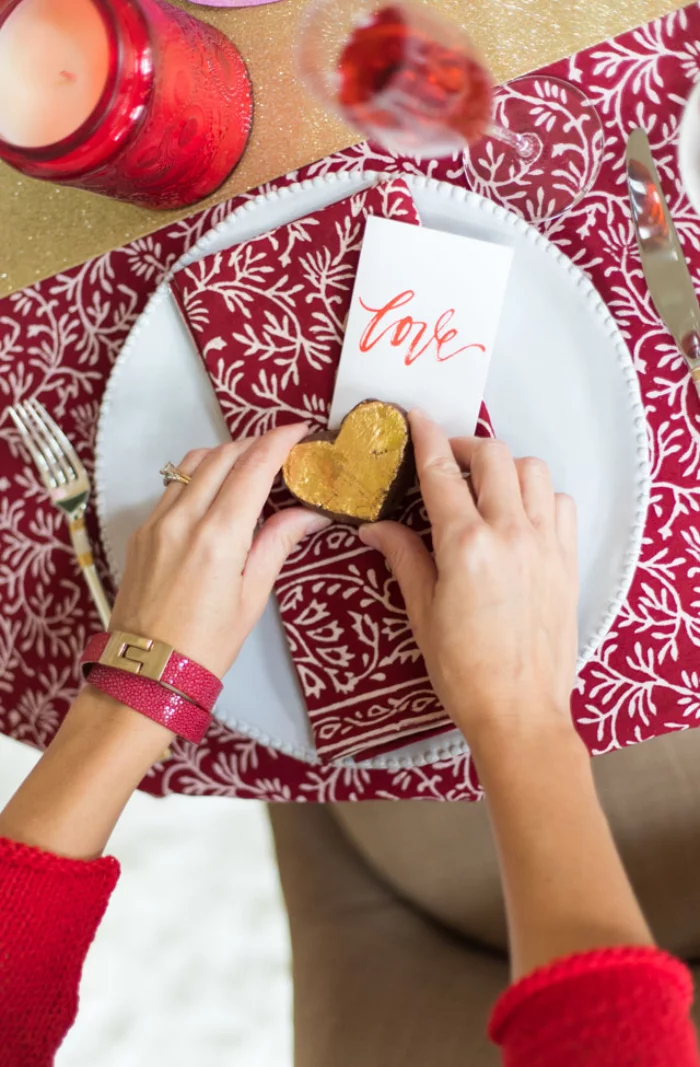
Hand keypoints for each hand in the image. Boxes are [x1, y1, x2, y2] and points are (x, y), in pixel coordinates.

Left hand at [110, 424, 329, 676]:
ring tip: (248, 466)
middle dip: (254, 443)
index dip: (278, 441)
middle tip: (281, 449)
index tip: (299, 430)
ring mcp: (156, 522)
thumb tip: (309, 512)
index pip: (252, 467)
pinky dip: (198, 477)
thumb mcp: (253, 595)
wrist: (147, 671)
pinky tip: (215, 494)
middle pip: (222, 455)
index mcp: (218, 536)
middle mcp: (183, 519)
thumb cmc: (207, 643)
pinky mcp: (141, 532)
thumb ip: (277, 543)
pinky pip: (172, 487)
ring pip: (191, 464)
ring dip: (224, 455)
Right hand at [359, 411, 578, 749]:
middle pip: (492, 456)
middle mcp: (511, 533)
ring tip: (485, 486)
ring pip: (532, 471)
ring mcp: (546, 544)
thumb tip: (375, 526)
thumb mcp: (422, 613)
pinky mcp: (568, 560)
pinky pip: (560, 503)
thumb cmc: (463, 670)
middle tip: (445, 460)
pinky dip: (539, 495)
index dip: (425, 437)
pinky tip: (521, 515)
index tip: (415, 417)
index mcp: (466, 546)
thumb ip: (403, 557)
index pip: (441, 472)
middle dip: (464, 446)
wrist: (519, 712)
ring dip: (505, 467)